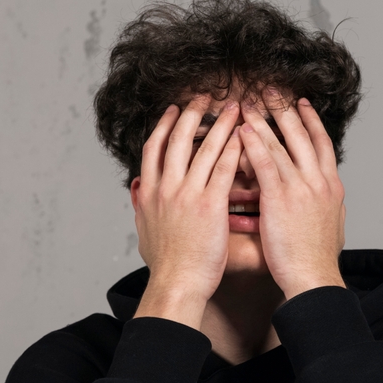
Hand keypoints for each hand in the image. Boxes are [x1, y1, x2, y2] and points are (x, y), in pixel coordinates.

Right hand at [130, 95, 243, 325]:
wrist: (176, 285)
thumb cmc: (166, 265)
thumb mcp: (144, 231)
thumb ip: (140, 206)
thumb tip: (137, 189)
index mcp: (148, 194)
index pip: (154, 149)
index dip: (165, 126)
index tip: (174, 110)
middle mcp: (164, 189)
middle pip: (177, 140)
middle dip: (192, 114)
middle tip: (204, 97)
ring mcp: (186, 195)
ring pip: (204, 149)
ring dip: (221, 125)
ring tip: (234, 108)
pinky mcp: (208, 205)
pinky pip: (223, 169)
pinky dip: (234, 150)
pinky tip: (246, 137)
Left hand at [238, 88, 346, 299]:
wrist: (315, 279)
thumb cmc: (317, 260)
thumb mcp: (332, 226)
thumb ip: (327, 206)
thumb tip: (330, 197)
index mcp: (332, 187)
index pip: (322, 144)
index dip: (310, 121)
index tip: (301, 104)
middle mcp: (319, 181)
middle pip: (302, 135)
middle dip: (286, 109)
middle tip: (272, 89)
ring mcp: (301, 188)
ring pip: (281, 144)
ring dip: (264, 120)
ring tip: (250, 102)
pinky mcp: (281, 198)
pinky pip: (266, 163)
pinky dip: (255, 143)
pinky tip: (243, 129)